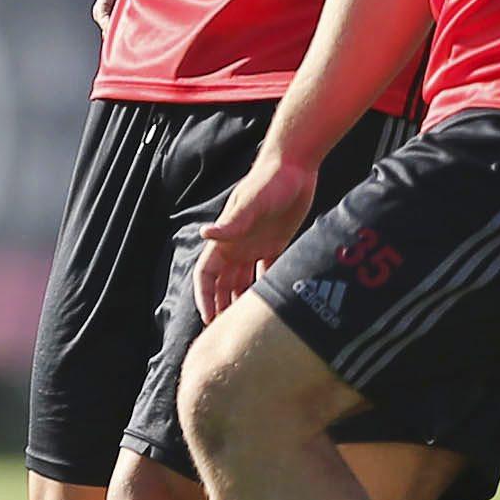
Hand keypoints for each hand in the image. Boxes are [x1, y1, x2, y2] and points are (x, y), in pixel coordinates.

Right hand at [194, 149, 318, 318]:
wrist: (293, 167)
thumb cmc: (269, 181)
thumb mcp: (250, 203)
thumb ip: (231, 222)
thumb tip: (205, 234)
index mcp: (224, 240)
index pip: (206, 275)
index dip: (205, 297)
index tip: (209, 319)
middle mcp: (236, 246)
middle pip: (223, 284)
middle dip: (221, 306)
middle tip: (227, 332)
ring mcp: (255, 245)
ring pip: (243, 281)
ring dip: (242, 300)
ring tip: (249, 323)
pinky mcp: (275, 243)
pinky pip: (268, 271)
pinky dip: (267, 286)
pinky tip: (274, 303)